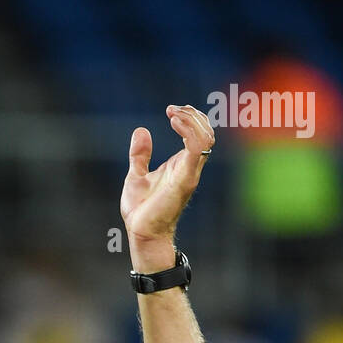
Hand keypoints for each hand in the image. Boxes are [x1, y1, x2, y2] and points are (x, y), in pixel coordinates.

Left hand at [121, 105, 214, 258]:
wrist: (141, 233)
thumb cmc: (141, 212)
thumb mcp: (136, 176)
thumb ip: (140, 155)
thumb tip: (141, 130)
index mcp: (181, 165)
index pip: (199, 134)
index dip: (190, 117)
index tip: (171, 110)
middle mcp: (189, 167)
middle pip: (207, 132)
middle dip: (193, 115)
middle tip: (173, 110)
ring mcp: (189, 173)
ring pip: (206, 138)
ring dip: (192, 120)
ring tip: (174, 114)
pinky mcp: (185, 179)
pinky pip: (196, 149)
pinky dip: (189, 130)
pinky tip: (174, 123)